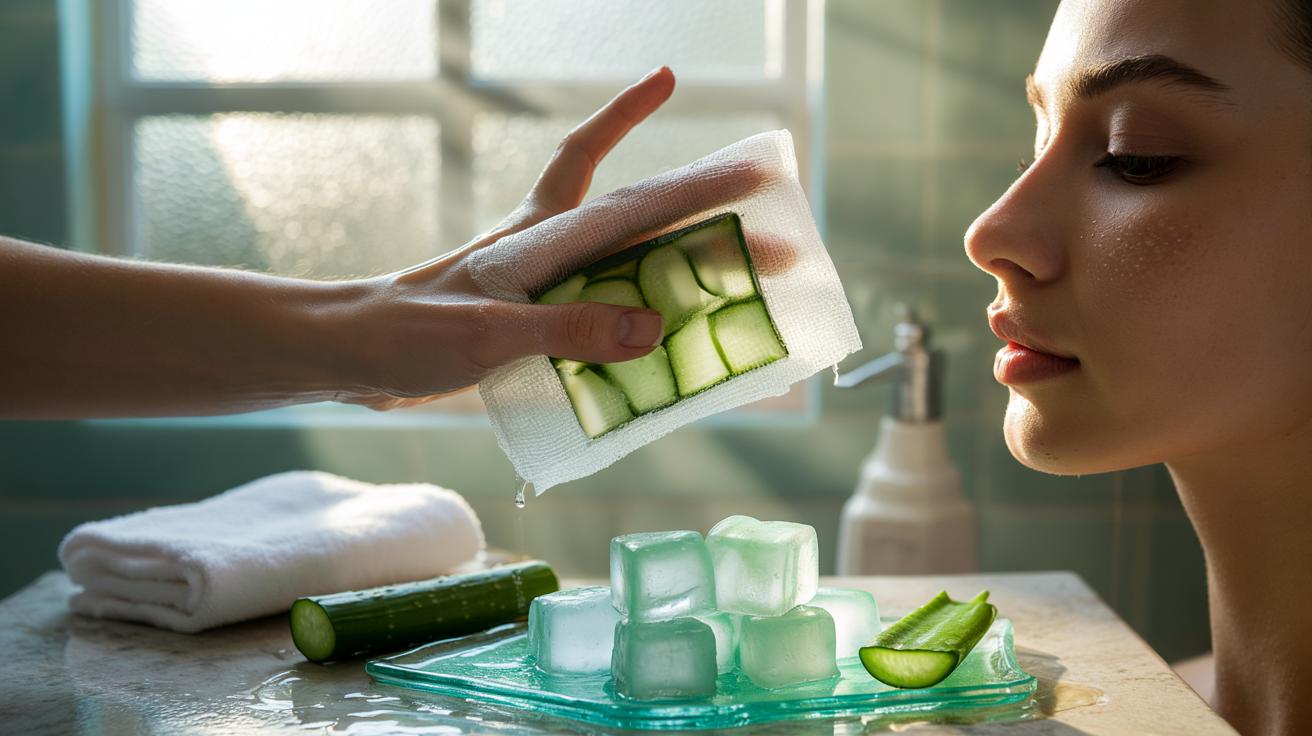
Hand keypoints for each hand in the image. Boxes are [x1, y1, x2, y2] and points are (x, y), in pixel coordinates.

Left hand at [339, 67, 768, 409]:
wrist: (351, 355)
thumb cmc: (407, 334)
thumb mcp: (487, 334)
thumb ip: (567, 329)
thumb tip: (654, 325)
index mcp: (537, 240)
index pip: (612, 186)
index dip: (646, 137)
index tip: (690, 102)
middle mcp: (547, 251)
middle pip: (636, 216)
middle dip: (698, 207)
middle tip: (764, 208)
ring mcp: (542, 284)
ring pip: (625, 260)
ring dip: (677, 260)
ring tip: (736, 272)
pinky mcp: (533, 319)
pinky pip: (603, 310)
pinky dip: (637, 319)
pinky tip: (664, 341)